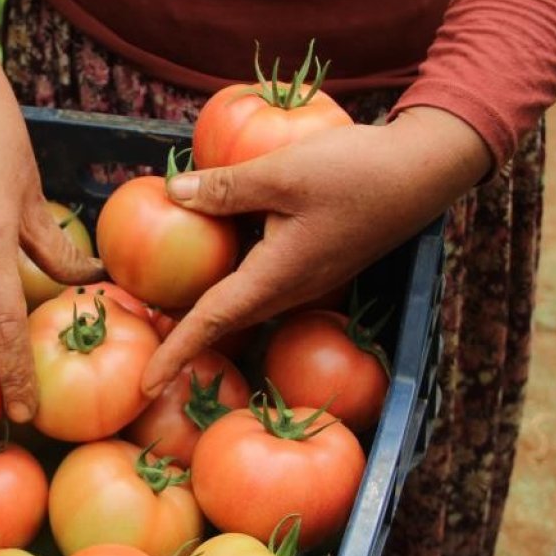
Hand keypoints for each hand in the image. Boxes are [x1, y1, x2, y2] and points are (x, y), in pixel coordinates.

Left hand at [141, 106, 491, 395]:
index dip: (174, 354)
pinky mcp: (309, 260)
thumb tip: (171, 194)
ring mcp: (301, 278)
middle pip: (220, 317)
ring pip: (238, 297)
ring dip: (198, 303)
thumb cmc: (356, 172)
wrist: (423, 170)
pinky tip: (205, 244)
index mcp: (275, 279)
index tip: (144, 384)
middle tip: (132, 330)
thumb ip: (223, 187)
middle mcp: (287, 289)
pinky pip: (256, 274)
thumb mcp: (282, 174)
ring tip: (153, 299)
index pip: (211, 323)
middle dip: (177, 333)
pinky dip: (223, 270)